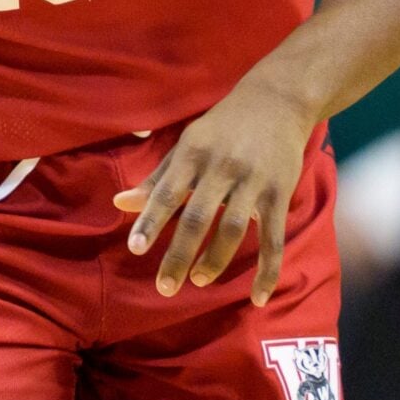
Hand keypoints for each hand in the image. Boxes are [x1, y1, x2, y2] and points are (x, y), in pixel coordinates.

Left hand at [114, 82, 314, 303]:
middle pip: (198, 218)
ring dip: (214, 260)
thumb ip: (156, 179)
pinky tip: (258, 297)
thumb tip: (119, 205)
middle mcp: (222, 167)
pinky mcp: (279, 193)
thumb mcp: (186, 145)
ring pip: (233, 230)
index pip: (167, 192)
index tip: (135, 249)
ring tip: (198, 281)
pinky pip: (274, 239)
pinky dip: (267, 270)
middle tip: (165, 286)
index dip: (151, 221)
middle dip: (180, 255)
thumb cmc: (222, 128)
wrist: (276, 101)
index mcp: (193, 153)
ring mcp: (253, 181)